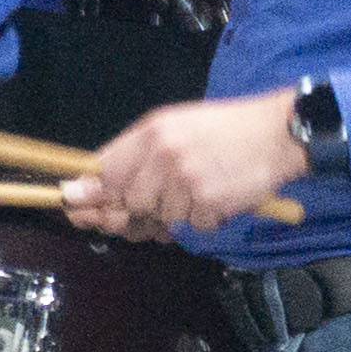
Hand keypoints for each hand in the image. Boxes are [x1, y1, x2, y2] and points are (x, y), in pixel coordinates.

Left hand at [62, 88, 309, 238]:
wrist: (277, 133)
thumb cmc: (224, 129)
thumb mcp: (174, 126)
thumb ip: (133, 153)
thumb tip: (90, 184)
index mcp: (152, 131)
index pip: (105, 171)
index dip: (88, 193)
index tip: (72, 206)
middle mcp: (165, 155)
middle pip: (129, 202)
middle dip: (138, 209)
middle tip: (162, 199)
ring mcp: (187, 181)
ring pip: (161, 218)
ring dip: (177, 212)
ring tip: (198, 188)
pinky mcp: (210, 203)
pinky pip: (193, 225)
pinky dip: (203, 217)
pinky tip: (215, 195)